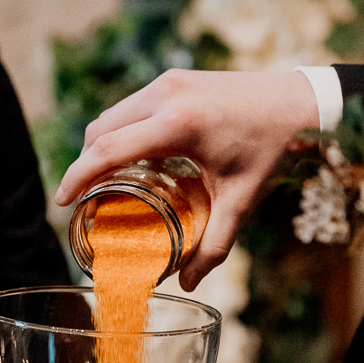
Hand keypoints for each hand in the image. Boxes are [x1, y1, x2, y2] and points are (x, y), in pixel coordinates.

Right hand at [55, 69, 317, 289]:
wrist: (301, 102)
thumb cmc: (272, 149)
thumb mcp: (241, 201)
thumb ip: (214, 245)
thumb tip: (186, 284)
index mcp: (178, 124)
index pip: (108, 149)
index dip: (77, 175)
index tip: (61, 201)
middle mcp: (166, 95)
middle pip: (101, 130)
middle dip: (84, 163)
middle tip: (82, 198)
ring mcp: (169, 81)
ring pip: (112, 114)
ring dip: (100, 145)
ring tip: (102, 179)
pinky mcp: (175, 78)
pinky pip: (131, 106)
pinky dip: (120, 130)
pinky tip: (129, 155)